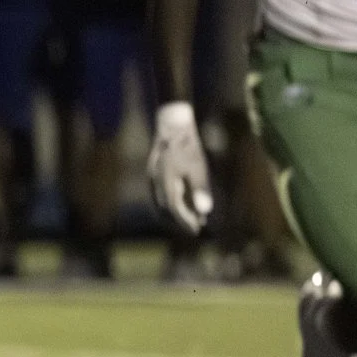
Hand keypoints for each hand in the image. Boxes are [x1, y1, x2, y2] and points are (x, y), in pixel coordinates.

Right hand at [147, 100, 212, 234]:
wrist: (171, 126)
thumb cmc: (187, 146)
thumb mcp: (198, 167)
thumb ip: (200, 189)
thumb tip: (205, 211)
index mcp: (166, 184)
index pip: (175, 209)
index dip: (186, 221)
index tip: (197, 230)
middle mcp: (155, 184)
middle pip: (166, 209)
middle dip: (180, 220)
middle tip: (194, 228)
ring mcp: (152, 178)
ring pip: (160, 203)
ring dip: (173, 213)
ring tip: (187, 218)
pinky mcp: (153, 173)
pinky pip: (158, 194)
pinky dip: (168, 203)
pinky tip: (179, 201)